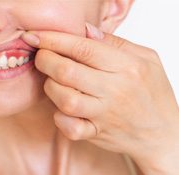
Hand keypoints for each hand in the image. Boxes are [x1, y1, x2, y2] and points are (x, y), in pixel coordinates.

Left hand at [22, 23, 178, 173]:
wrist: (163, 132)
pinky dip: (59, 118)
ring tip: (53, 81)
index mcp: (127, 67)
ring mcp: (104, 114)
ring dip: (50, 87)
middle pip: (67, 72)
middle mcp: (114, 90)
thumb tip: (84, 30)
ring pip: (65, 99)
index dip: (53, 39)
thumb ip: (115, 42)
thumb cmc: (153, 93)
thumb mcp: (146, 59)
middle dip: (45, 60)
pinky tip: (61, 110)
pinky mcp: (96, 133)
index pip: (83, 48)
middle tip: (41, 56)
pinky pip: (70, 128)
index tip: (35, 36)